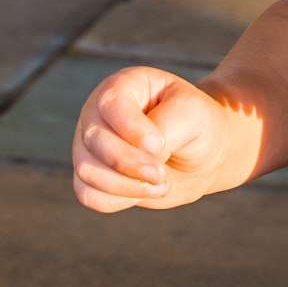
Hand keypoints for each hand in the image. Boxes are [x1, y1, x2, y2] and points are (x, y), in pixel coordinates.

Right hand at [71, 66, 230, 214]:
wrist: (200, 154)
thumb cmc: (195, 126)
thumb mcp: (191, 115)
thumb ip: (165, 127)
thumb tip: (140, 152)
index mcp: (123, 86)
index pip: (111, 103)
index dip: (131, 129)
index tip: (160, 145)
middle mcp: (98, 112)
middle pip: (94, 140)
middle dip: (130, 164)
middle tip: (162, 174)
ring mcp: (90, 144)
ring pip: (87, 170)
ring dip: (127, 186)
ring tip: (161, 183)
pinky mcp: (92, 175)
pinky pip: (90, 194)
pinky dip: (119, 200)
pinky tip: (145, 191)